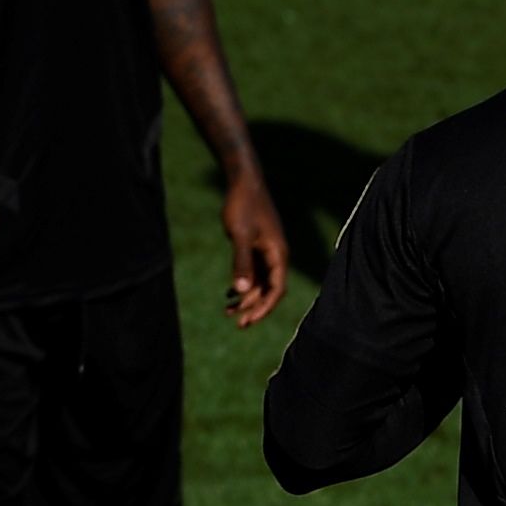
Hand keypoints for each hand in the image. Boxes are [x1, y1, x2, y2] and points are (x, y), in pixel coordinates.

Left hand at [217, 164, 292, 324]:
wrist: (243, 181)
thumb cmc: (243, 206)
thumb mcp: (240, 236)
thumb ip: (241, 263)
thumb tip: (241, 290)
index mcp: (278, 255)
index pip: (276, 290)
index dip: (264, 308)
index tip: (247, 320)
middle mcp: (276, 256)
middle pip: (269, 290)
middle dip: (254, 308)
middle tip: (237, 324)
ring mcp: (266, 251)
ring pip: (260, 283)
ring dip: (246, 298)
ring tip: (227, 311)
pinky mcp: (257, 246)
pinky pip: (253, 273)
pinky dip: (243, 284)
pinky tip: (228, 294)